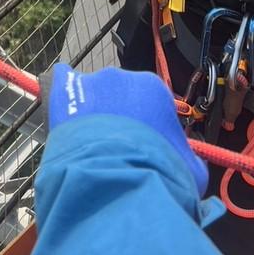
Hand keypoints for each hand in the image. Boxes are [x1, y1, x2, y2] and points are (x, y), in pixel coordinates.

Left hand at [40, 63, 208, 195]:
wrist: (116, 176)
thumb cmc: (158, 172)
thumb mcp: (191, 171)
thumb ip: (190, 160)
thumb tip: (190, 163)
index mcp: (154, 89)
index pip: (151, 105)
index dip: (148, 129)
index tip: (143, 148)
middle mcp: (122, 77)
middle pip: (120, 97)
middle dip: (119, 119)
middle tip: (115, 149)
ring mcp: (90, 81)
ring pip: (93, 95)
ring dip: (93, 113)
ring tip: (90, 143)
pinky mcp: (64, 89)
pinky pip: (62, 80)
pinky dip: (64, 92)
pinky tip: (64, 108)